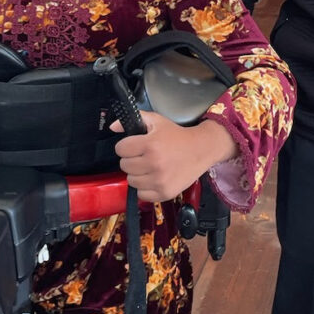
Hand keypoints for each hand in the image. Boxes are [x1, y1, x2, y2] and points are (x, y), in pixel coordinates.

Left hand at [111, 112, 237, 202]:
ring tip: (149, 167)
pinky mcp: (164, 193)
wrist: (201, 150)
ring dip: (137, 174)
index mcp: (150, 144)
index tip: (135, 146)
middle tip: (144, 156)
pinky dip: (145, 188)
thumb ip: (136, 119)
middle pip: (124, 165)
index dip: (126, 146)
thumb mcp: (157, 121)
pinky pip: (141, 195)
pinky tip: (154, 178)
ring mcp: (159, 180)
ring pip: (131, 181)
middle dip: (131, 160)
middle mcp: (153, 163)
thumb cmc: (177, 136)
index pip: (120, 149)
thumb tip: (113, 127)